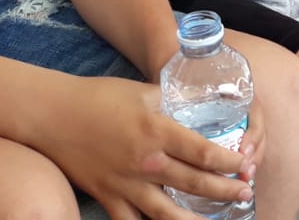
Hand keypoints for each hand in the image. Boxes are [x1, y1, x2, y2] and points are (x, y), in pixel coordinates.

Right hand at [43, 77, 255, 219]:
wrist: (54, 116)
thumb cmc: (99, 97)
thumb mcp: (143, 91)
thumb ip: (172, 101)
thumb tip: (200, 103)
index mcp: (157, 131)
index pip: (204, 153)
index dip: (230, 163)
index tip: (245, 165)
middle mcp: (146, 163)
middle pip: (195, 184)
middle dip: (225, 192)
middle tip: (245, 194)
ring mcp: (126, 185)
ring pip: (168, 214)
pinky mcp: (108, 198)